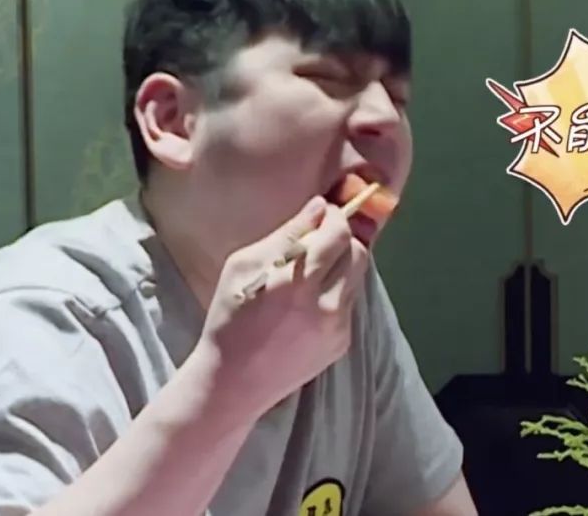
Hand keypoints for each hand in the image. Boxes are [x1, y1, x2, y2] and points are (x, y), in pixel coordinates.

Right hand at [201, 195, 369, 419]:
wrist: (235, 381)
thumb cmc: (229, 317)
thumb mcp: (243, 266)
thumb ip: (286, 234)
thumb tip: (319, 207)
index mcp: (296, 280)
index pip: (338, 234)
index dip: (335, 217)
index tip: (324, 214)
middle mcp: (325, 303)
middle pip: (359, 252)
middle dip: (344, 239)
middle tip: (323, 238)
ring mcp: (338, 325)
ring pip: (358, 276)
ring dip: (343, 264)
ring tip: (316, 270)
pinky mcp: (343, 342)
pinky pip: (349, 303)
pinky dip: (337, 292)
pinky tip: (310, 302)